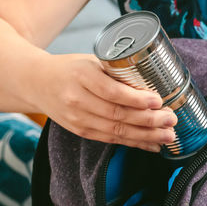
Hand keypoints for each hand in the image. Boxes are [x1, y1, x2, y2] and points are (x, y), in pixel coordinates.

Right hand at [38, 54, 177, 151]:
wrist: (34, 82)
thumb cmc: (70, 68)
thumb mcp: (90, 61)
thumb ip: (117, 72)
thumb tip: (154, 82)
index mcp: (81, 76)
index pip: (112, 92)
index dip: (137, 99)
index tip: (158, 100)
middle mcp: (77, 99)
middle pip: (117, 115)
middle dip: (149, 120)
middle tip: (171, 120)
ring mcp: (77, 118)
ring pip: (116, 131)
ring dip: (145, 136)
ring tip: (168, 135)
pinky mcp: (80, 131)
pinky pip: (110, 140)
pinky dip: (134, 143)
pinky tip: (152, 144)